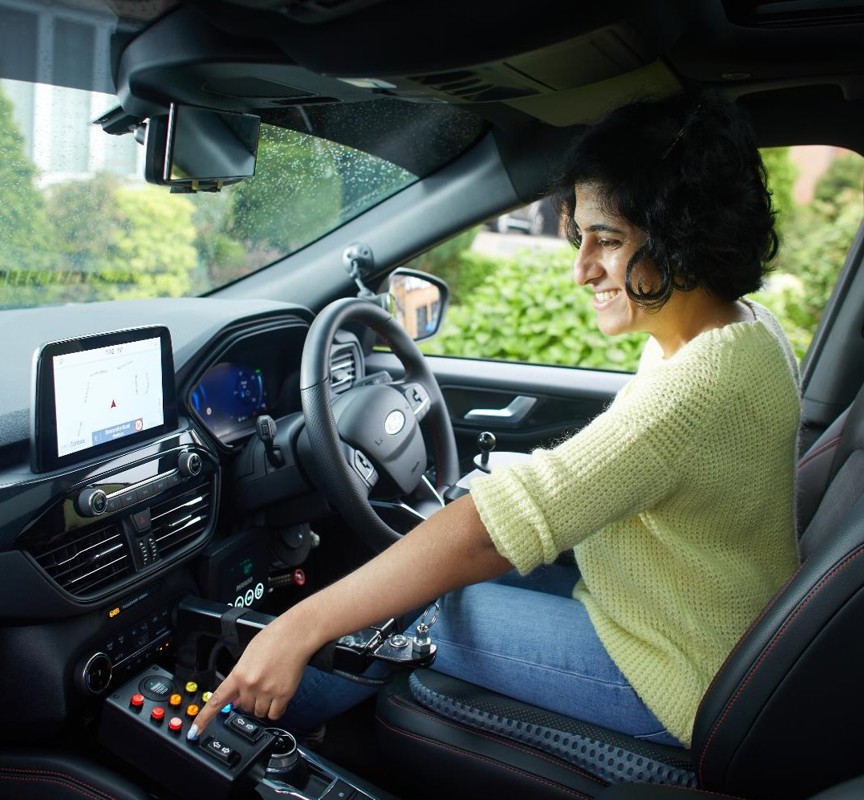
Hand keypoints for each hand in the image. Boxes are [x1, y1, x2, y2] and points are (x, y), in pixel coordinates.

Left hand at [188, 611, 312, 739]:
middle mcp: (250, 685)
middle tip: (260, 684)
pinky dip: (276, 709)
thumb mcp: (248, 655)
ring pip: (259, 712)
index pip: (216, 701)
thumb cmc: (274, 639)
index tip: (195, 731)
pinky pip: (275, 714)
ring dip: (264, 705)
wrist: (295, 634)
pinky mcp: (283, 695)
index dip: (204, 718)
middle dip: (250, 700)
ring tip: (272, 686)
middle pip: (244, 707)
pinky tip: (279, 695)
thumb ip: (239, 677)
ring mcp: (267, 691)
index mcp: (238, 674)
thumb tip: (234, 700)